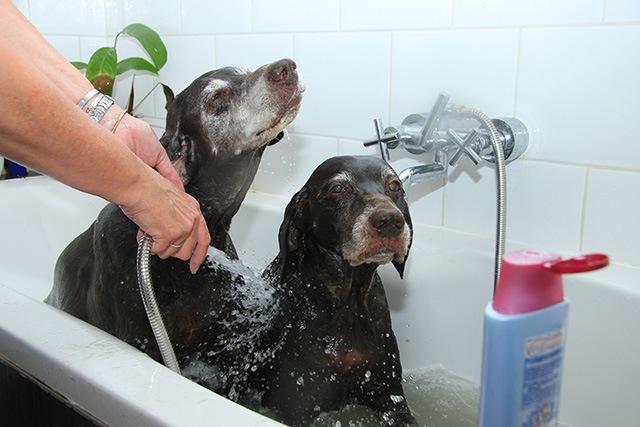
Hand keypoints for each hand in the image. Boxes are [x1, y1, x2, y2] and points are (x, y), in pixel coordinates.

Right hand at [105, 108, 210, 271]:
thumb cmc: (146, 187)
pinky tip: (144, 230)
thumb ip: (175, 218)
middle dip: (170, 250)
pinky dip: (147, 244)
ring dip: (157, 246)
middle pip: (185, 251)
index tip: (194, 265)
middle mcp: (191, 219)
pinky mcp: (170, 235)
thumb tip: (170, 236)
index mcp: (193, 209)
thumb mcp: (169, 202)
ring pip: (170, 253)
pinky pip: (157, 251)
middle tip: (158, 238)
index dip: (199, 255)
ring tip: (149, 228)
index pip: (203, 239)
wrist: (135, 184)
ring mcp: (182, 228)